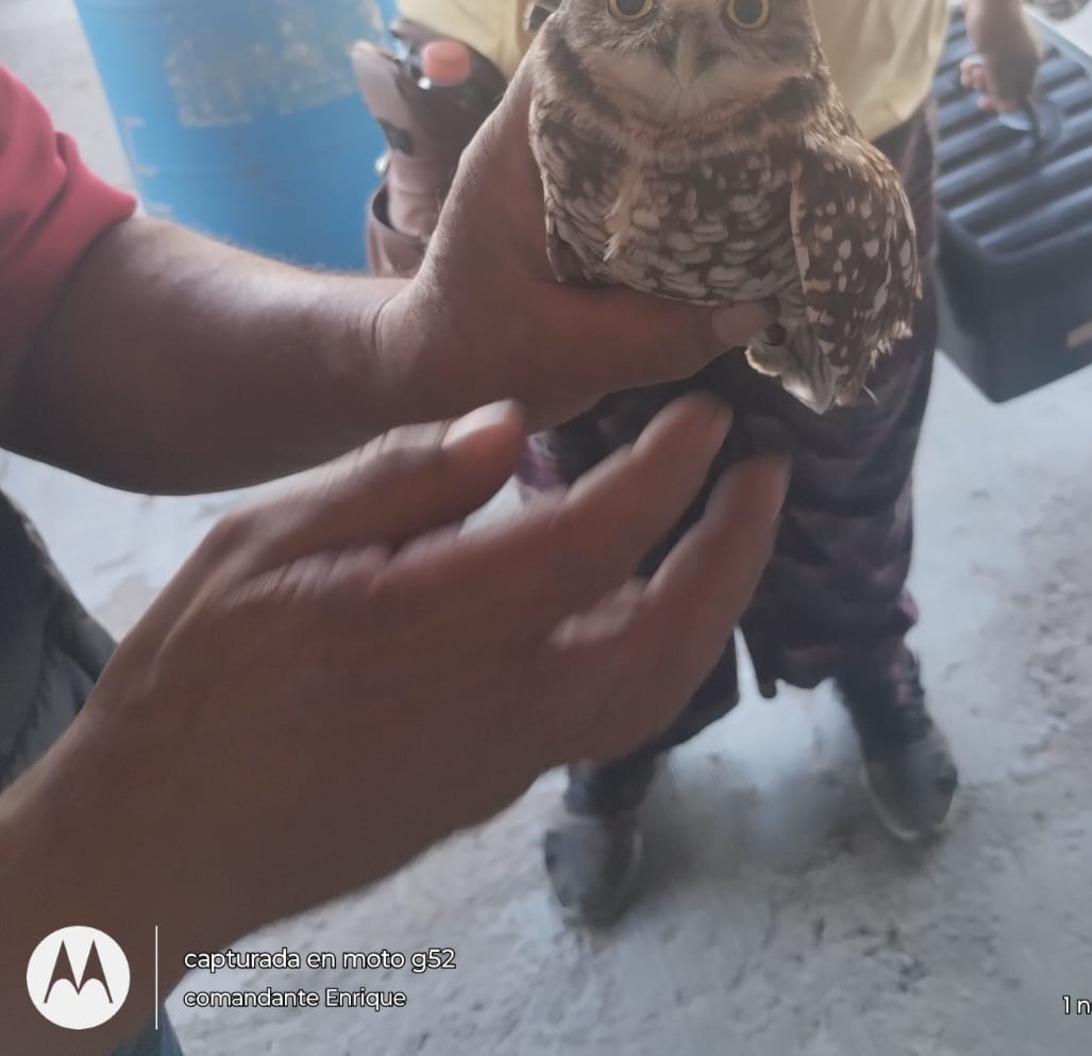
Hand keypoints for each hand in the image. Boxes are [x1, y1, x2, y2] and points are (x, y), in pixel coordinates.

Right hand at [3, 399, 785, 1042]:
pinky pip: (605, 719)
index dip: (672, 470)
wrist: (155, 845)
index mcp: (439, 623)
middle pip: (669, 636)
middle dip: (738, 550)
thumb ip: (398, 479)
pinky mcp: (488, 795)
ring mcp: (502, 765)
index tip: (713, 415)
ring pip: (652, 692)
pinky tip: (629, 599)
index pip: (600, 536)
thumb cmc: (193, 679)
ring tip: (722, 532)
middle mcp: (498, 705)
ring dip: (709, 607)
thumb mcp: (266, 540)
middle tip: (768, 474)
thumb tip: (514, 425)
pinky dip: (650, 650)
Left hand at [376, 66, 767, 429]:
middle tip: (769, 83)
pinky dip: (686, 168)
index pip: (573, 49)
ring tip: (773, 120)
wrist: (434, 368)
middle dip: (690, 74)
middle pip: (618, 74)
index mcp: (514, 149)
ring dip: (694, 120)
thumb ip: (649, 337)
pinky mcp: (581, 195)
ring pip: (634, 116)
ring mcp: (559, 164)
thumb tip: (757, 308)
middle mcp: (536, 139)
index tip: (718, 34)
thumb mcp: (560, 352)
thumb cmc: (474, 352)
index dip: (646, 31)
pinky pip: (640, 163)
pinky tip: (744, 182)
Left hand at [960, 0, 1041, 113]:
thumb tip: (1008, 108)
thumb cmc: (994, 27)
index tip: (983, 104)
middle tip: (973, 78)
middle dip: (987, 86)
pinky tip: (964, 64)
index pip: (1022, 93)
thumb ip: (1001, 85)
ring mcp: (1009, 48)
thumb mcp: (996, 61)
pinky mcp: (994, 40)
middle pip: (1006, 85)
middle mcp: (1023, 57)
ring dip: (978, 77)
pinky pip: (986, 62)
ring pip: (994, 74)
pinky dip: (975, 66)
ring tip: (966, 69)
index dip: (1003, 102)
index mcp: (1030, 63)